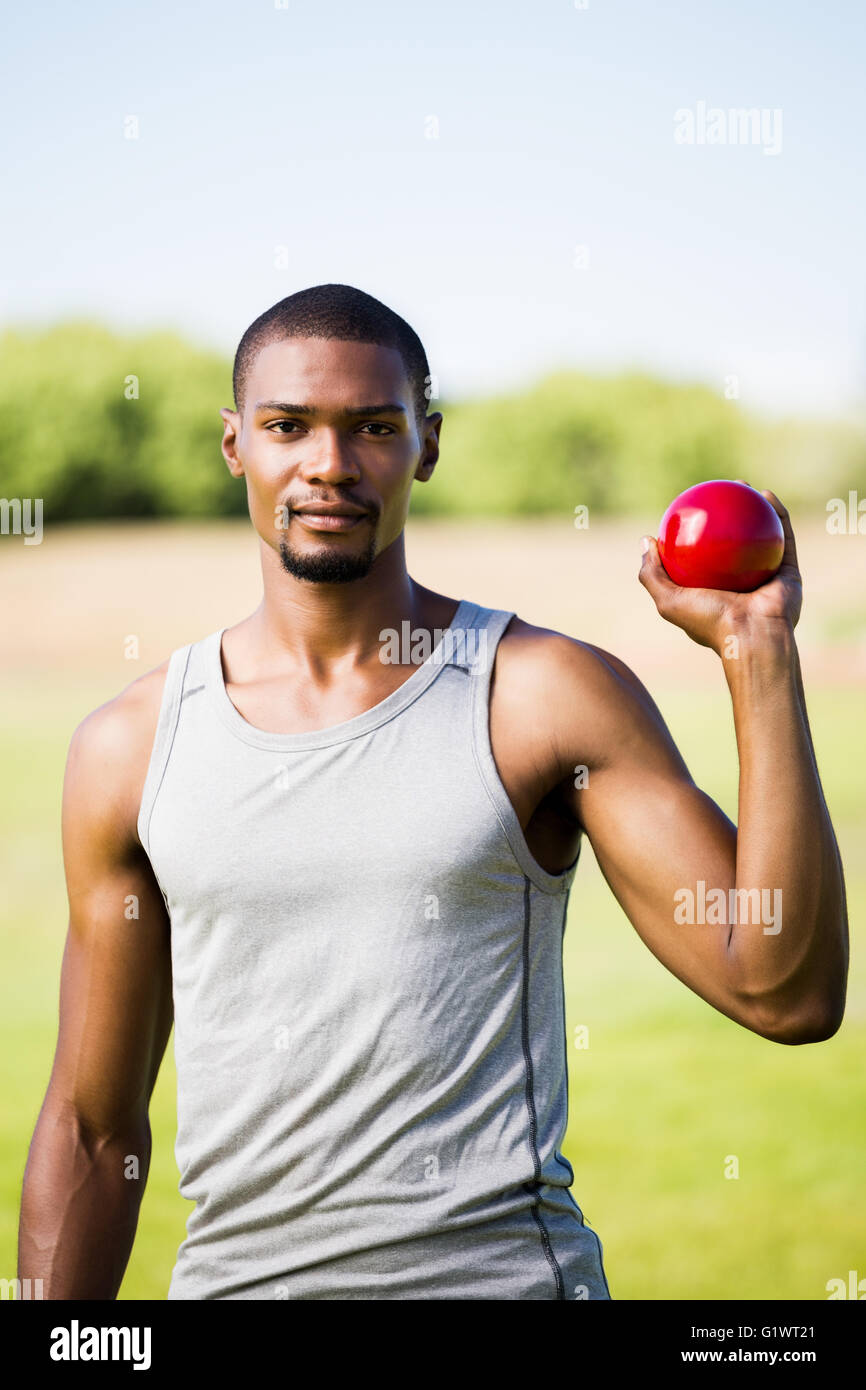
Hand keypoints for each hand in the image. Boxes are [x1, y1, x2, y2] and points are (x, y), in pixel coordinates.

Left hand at [638, 487, 802, 654]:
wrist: (754, 638)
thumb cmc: (710, 621)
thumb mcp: (669, 600)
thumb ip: (652, 573)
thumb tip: (646, 540)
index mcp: (714, 590)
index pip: (701, 556)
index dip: (694, 532)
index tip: (687, 510)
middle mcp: (741, 582)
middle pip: (732, 541)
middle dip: (725, 514)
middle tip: (714, 493)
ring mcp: (766, 575)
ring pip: (761, 534)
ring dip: (753, 507)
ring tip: (741, 486)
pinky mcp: (788, 570)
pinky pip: (785, 536)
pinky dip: (778, 514)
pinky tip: (766, 494)